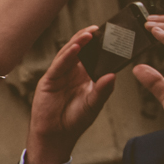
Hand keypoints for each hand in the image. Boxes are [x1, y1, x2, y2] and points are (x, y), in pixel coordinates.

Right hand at [27, 26, 116, 163]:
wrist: (56, 135)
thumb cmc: (75, 121)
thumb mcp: (93, 105)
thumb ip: (103, 90)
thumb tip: (113, 75)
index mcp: (85, 77)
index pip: (94, 57)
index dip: (101, 46)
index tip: (112, 35)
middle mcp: (73, 73)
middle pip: (81, 51)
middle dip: (90, 39)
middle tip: (101, 28)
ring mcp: (60, 75)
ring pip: (69, 53)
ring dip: (79, 42)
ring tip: (90, 33)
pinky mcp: (49, 79)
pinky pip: (59, 64)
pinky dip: (67, 55)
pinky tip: (76, 47)